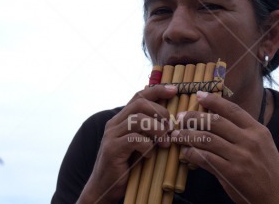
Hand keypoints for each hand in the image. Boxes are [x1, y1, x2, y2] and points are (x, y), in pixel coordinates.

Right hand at [77, 85, 176, 203]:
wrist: (104, 188)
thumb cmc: (127, 166)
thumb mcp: (140, 143)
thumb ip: (149, 130)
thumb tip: (172, 120)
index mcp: (122, 119)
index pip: (139, 96)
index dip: (157, 90)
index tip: (174, 90)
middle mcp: (114, 123)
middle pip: (140, 104)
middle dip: (160, 111)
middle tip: (170, 126)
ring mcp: (111, 135)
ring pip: (138, 120)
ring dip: (157, 129)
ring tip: (165, 143)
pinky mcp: (112, 149)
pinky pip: (134, 139)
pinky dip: (147, 145)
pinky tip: (149, 155)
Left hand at [171, 91, 278, 203]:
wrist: (278, 196)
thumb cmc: (268, 169)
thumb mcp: (262, 144)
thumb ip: (243, 131)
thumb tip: (217, 119)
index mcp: (257, 130)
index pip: (232, 109)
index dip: (214, 100)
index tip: (199, 95)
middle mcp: (249, 140)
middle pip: (216, 122)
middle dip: (194, 117)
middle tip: (181, 116)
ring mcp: (240, 156)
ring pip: (207, 139)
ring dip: (187, 135)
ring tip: (176, 134)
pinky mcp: (231, 173)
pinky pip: (205, 158)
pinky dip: (191, 153)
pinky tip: (185, 152)